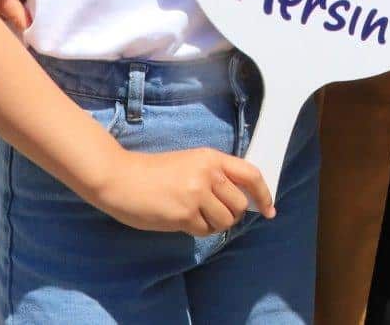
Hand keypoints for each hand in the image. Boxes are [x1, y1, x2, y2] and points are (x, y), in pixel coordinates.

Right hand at [88, 144, 273, 234]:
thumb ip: (213, 176)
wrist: (120, 178)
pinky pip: (205, 230)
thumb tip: (239, 198)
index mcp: (211, 157)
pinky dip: (199, 230)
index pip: (251, 174)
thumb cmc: (152, 172)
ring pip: (225, 220)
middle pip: (240, 204)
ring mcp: (197, 194)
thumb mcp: (189, 163)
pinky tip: (183, 221)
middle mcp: (208, 174)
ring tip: (196, 216)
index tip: (270, 209)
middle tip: (215, 214)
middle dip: (232, 214)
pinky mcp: (184, 215)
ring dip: (215, 224)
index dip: (264, 194)